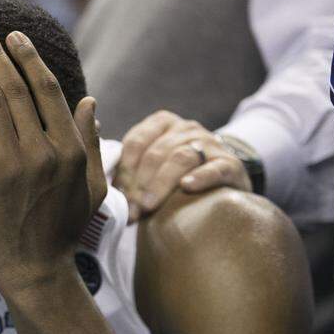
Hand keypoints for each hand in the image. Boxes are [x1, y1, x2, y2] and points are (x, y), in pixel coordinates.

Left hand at [0, 23, 104, 295]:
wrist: (33, 273)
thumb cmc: (60, 232)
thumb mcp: (91, 188)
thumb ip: (90, 143)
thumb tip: (89, 101)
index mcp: (71, 150)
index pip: (47, 90)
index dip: (27, 59)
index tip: (12, 37)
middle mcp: (45, 152)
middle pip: (15, 89)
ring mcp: (14, 165)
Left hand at [115, 111, 251, 222]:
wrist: (224, 180)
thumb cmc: (177, 177)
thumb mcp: (153, 166)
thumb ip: (130, 172)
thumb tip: (102, 190)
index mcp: (162, 124)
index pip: (136, 142)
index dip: (124, 171)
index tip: (118, 196)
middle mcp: (186, 128)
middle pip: (156, 152)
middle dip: (139, 183)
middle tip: (131, 209)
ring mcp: (210, 144)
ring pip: (180, 157)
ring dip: (161, 183)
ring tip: (148, 205)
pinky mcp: (230, 164)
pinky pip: (214, 168)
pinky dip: (199, 177)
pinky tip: (186, 188)